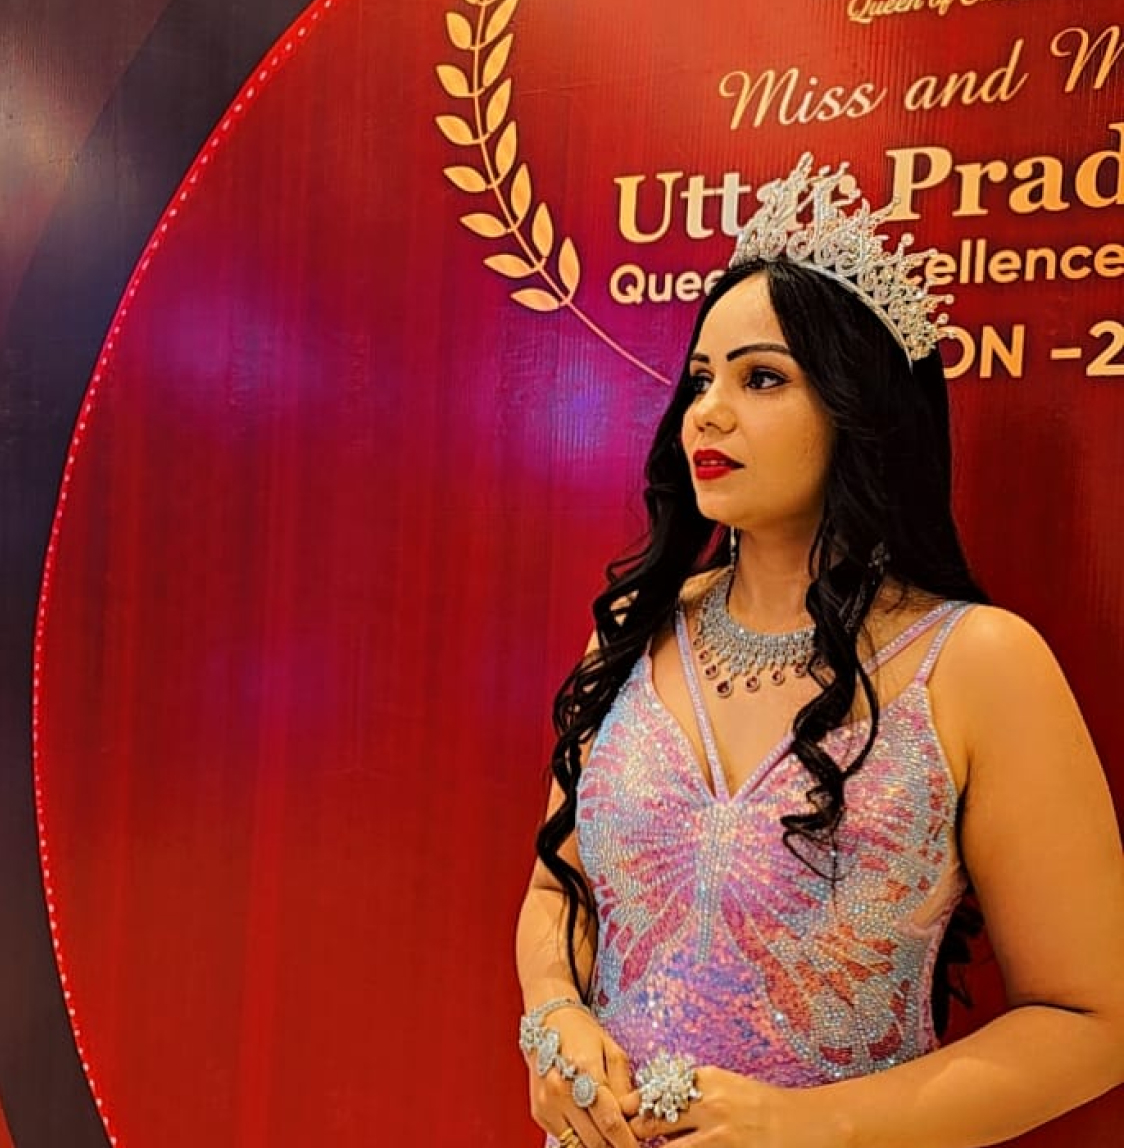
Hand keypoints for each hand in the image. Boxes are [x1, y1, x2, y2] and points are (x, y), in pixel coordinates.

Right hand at [524, 1005, 639, 1147]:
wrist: (548, 1023)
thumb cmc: (584, 1034)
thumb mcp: (612, 1051)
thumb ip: (624, 1087)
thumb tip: (635, 1116)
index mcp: (584, 1070)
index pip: (610, 1121)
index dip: (627, 1141)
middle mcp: (560, 1089)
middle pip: (595, 1140)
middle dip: (615, 1145)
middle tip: (628, 1143)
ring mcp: (547, 1104)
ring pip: (578, 1145)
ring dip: (597, 1145)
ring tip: (610, 1137)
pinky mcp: (539, 1113)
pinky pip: (564, 1139)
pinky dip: (581, 1139)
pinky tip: (591, 1128)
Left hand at [622, 1067, 841, 1147]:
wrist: (806, 1124)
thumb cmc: (761, 1105)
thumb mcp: (725, 1085)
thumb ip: (692, 1091)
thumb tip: (652, 1102)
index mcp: (704, 1081)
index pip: (652, 1093)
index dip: (630, 1109)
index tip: (615, 1115)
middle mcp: (708, 1106)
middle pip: (651, 1123)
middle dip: (631, 1134)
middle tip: (617, 1138)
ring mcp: (718, 1137)